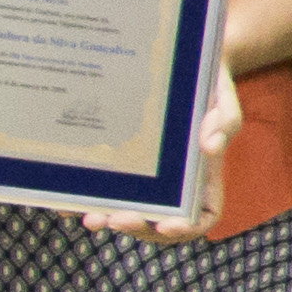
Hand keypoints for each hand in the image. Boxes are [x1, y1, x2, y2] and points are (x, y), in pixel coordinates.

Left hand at [85, 65, 240, 241]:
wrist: (182, 64)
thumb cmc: (209, 86)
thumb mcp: (223, 100)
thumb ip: (223, 122)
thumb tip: (210, 147)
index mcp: (204, 178)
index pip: (201, 216)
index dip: (186, 228)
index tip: (168, 225)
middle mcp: (175, 185)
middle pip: (160, 223)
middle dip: (138, 226)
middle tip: (118, 218)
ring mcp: (147, 178)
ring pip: (129, 211)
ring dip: (110, 220)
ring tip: (91, 218)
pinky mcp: (122, 165)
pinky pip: (105, 190)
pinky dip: (86, 201)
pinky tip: (68, 203)